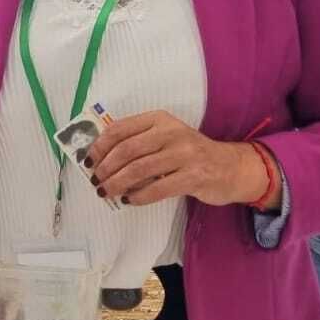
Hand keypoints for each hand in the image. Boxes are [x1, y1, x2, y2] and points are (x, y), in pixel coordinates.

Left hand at [87, 111, 266, 207]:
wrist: (229, 167)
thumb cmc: (190, 153)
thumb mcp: (166, 138)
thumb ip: (139, 142)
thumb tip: (101, 159)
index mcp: (160, 119)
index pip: (121, 128)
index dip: (100, 145)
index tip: (89, 160)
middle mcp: (172, 132)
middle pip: (127, 150)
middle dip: (106, 168)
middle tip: (96, 181)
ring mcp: (184, 154)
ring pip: (139, 170)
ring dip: (117, 184)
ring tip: (107, 192)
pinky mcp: (193, 176)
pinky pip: (157, 188)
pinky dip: (138, 196)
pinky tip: (129, 200)